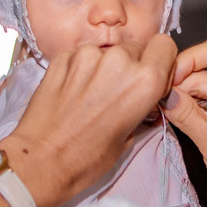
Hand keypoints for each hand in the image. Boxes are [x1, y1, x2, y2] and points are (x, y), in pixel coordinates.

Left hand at [0, 36, 176, 206]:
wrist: (41, 161)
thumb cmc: (85, 158)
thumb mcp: (130, 136)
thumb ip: (142, 105)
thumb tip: (142, 94)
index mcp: (145, 81)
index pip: (165, 45)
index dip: (160, 61)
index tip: (152, 75)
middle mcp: (119, 61)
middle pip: (136, 48)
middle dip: (131, 66)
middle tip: (119, 93)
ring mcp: (88, 55)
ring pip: (108, 52)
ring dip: (105, 68)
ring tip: (92, 97)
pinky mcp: (63, 57)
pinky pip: (82, 56)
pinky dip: (82, 69)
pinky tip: (74, 93)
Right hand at [162, 37, 206, 206]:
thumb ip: (189, 117)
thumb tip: (164, 94)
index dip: (189, 60)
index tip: (167, 78)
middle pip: (203, 72)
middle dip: (179, 82)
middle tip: (155, 98)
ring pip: (198, 92)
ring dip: (179, 99)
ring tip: (157, 109)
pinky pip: (199, 110)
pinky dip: (184, 113)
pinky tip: (167, 118)